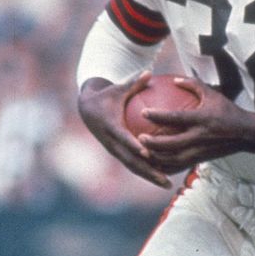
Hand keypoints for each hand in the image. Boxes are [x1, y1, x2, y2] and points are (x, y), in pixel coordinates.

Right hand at [77, 72, 171, 187]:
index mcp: (111, 127)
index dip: (135, 147)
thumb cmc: (107, 96)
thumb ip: (134, 83)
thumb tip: (149, 72)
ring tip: (167, 184)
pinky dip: (146, 171)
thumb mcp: (118, 89)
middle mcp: (112, 142)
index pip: (125, 138)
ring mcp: (114, 150)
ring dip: (149, 176)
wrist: (87, 109)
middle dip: (148, 171)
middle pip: (131, 160)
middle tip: (165, 179)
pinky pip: (132, 164)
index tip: (149, 154)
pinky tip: (162, 176)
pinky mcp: (117, 153)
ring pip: (132, 166)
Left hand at [138, 76, 254, 173]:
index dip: (159, 115)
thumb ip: (193, 84)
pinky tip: (155, 164)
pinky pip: (180, 166)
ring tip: (143, 152)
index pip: (176, 118)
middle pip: (172, 143)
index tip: (144, 112)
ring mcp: (200, 151)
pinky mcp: (201, 160)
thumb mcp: (213, 94)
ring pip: (174, 159)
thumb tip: (174, 79)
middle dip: (153, 143)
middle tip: (138, 138)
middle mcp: (200, 137)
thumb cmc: (228, 111)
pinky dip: (167, 166)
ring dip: (157, 157)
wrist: (246, 134)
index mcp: (202, 119)